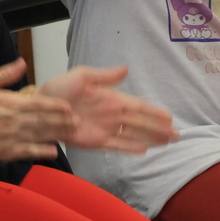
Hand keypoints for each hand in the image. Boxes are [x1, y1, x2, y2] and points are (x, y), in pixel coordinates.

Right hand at [0, 58, 75, 160]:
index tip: (69, 107)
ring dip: (56, 134)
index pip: (37, 104)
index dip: (55, 106)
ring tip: (72, 133)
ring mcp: (10, 138)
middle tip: (79, 121)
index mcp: (8, 103)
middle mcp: (12, 121)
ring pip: (38, 136)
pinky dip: (41, 152)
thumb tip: (23, 62)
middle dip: (62, 121)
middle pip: (42, 121)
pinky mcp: (6, 152)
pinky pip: (28, 152)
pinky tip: (53, 151)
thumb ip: (5, 74)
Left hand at [39, 66, 176, 152]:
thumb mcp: (82, 76)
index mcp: (110, 98)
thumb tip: (126, 69)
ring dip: (151, 139)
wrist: (41, 107)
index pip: (138, 106)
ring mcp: (104, 129)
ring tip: (168, 143)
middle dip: (159, 129)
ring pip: (133, 135)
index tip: (170, 117)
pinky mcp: (95, 142)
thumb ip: (104, 76)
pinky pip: (117, 145)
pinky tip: (145, 151)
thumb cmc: (59, 88)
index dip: (154, 112)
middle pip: (141, 123)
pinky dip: (130, 148)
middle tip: (178, 135)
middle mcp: (111, 115)